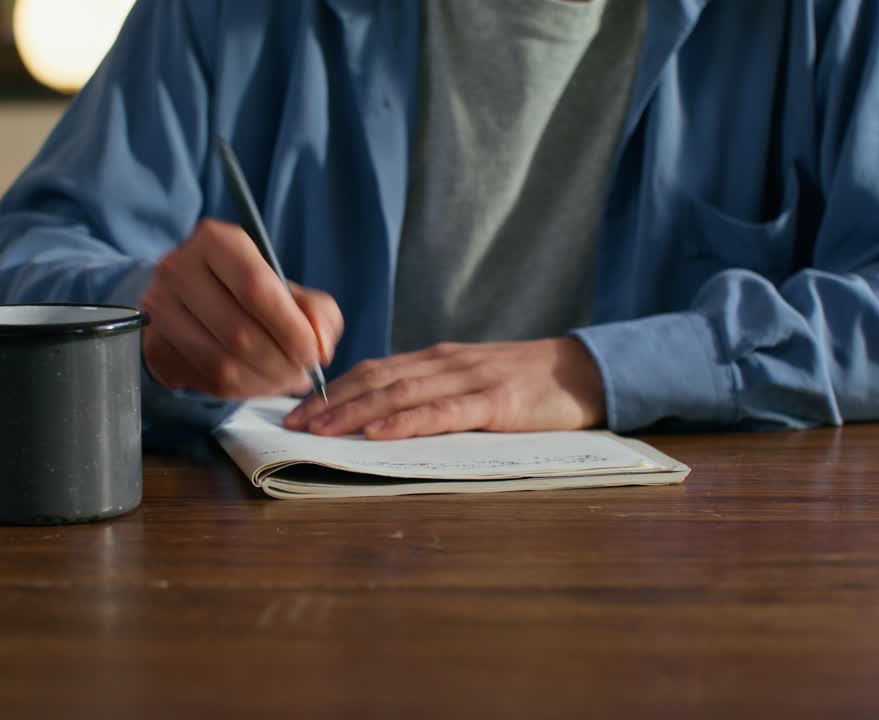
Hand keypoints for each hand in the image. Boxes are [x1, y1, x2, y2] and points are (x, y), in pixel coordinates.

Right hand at [140, 218, 342, 398]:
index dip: (290, 329)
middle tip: (301, 373)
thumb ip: (316, 311)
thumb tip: (321, 346)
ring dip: (264, 383)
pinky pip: (207, 381)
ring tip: (283, 380)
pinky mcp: (154, 345)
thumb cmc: (245, 290)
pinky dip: (242, 391)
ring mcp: (160, 309)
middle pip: (240, 333)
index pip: (256, 288)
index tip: (312, 353)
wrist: (189, 297)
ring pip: (223, 365)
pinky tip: (257, 383)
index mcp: (216, 241)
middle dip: (281, 364)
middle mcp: (179, 269)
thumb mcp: (285, 286)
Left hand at [283, 338, 605, 439]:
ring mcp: (468, 380)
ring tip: (321, 431)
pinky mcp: (494, 401)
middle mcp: (444, 363)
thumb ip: (433, 393)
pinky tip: (379, 432)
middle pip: (375, 379)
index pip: (373, 371)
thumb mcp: (471, 382)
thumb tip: (383, 417)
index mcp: (436, 360)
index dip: (331, 390)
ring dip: (355, 413)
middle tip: (292, 424)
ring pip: (399, 393)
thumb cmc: (528, 384)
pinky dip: (406, 421)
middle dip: (329, 403)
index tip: (297, 410)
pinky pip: (442, 411)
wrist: (586, 371)